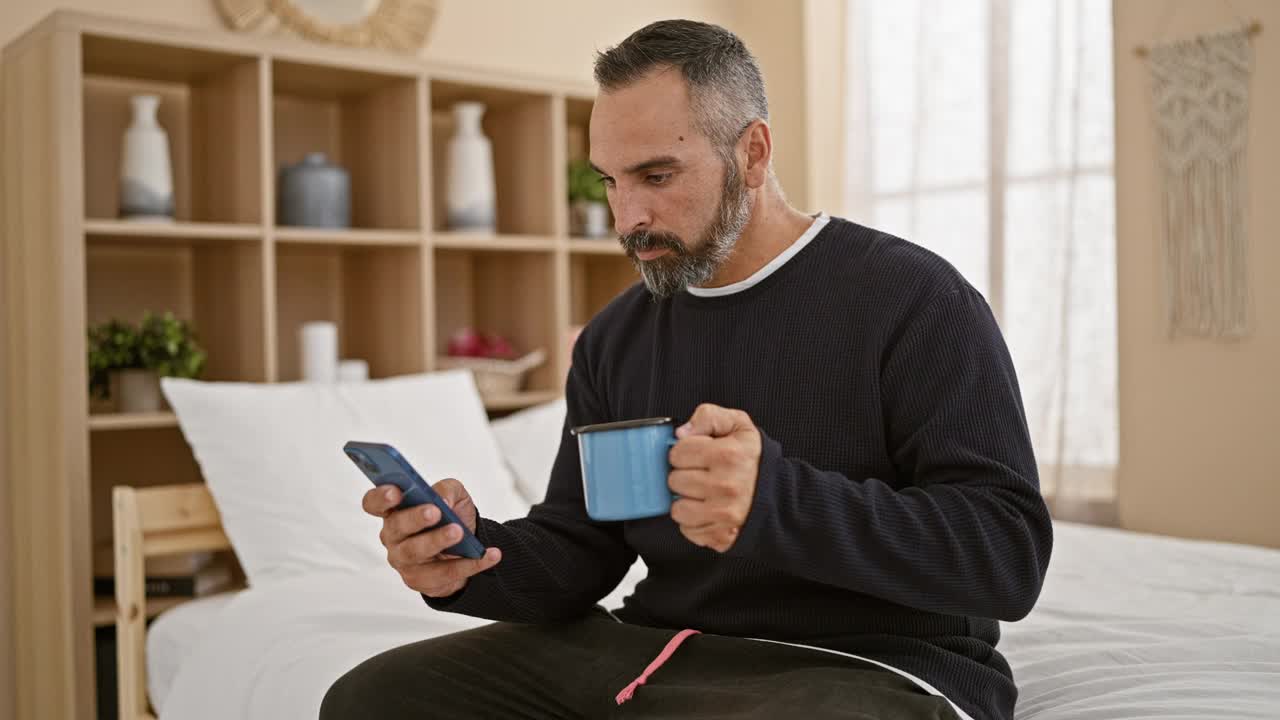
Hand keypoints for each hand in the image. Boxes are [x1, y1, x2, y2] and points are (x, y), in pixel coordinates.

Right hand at [362, 478, 501, 597]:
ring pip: (416, 552)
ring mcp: (404, 561)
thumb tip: (442, 500)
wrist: (467, 547)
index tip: (396, 492)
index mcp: (394, 510)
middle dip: (415, 518)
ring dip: (437, 541)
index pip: (374, 503)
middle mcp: (393, 536)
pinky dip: (470, 564)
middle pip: (396, 527)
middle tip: (435, 511)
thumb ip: (446, 490)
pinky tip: (490, 555)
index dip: (380, 497)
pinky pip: (445, 573)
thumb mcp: (454, 495)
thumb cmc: (451, 516)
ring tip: (459, 532)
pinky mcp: (421, 581)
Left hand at [667, 403, 762, 551]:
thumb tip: (681, 433)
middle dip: (684, 475)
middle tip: (701, 474)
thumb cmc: (754, 459)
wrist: (780, 494)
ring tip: (702, 493)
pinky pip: (688, 530)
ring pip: (677, 509)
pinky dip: (694, 522)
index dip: (684, 452)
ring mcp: (723, 514)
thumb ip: (708, 417)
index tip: (696, 454)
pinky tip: (708, 510)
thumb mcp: (739, 425)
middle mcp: (725, 486)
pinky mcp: (721, 535)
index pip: (677, 453)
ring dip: (686, 501)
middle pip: (675, 481)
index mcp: (727, 455)